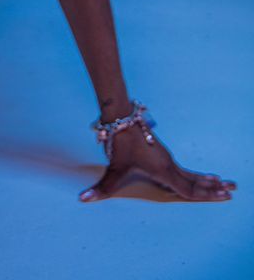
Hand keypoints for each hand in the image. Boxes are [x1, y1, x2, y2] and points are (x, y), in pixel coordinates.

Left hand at [79, 119, 236, 202]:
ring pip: (190, 172)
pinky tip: (198, 176)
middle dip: (212, 187)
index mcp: (162, 171)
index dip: (205, 194)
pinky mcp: (160, 151)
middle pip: (194, 180)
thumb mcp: (112, 168)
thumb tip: (83, 199)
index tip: (223, 195)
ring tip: (222, 182)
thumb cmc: (119, 142)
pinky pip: (182, 167)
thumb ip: (102, 188)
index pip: (187, 188)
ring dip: (206, 179)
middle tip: (232, 191)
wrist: (121, 116)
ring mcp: (165, 157)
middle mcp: (168, 164)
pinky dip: (195, 173)